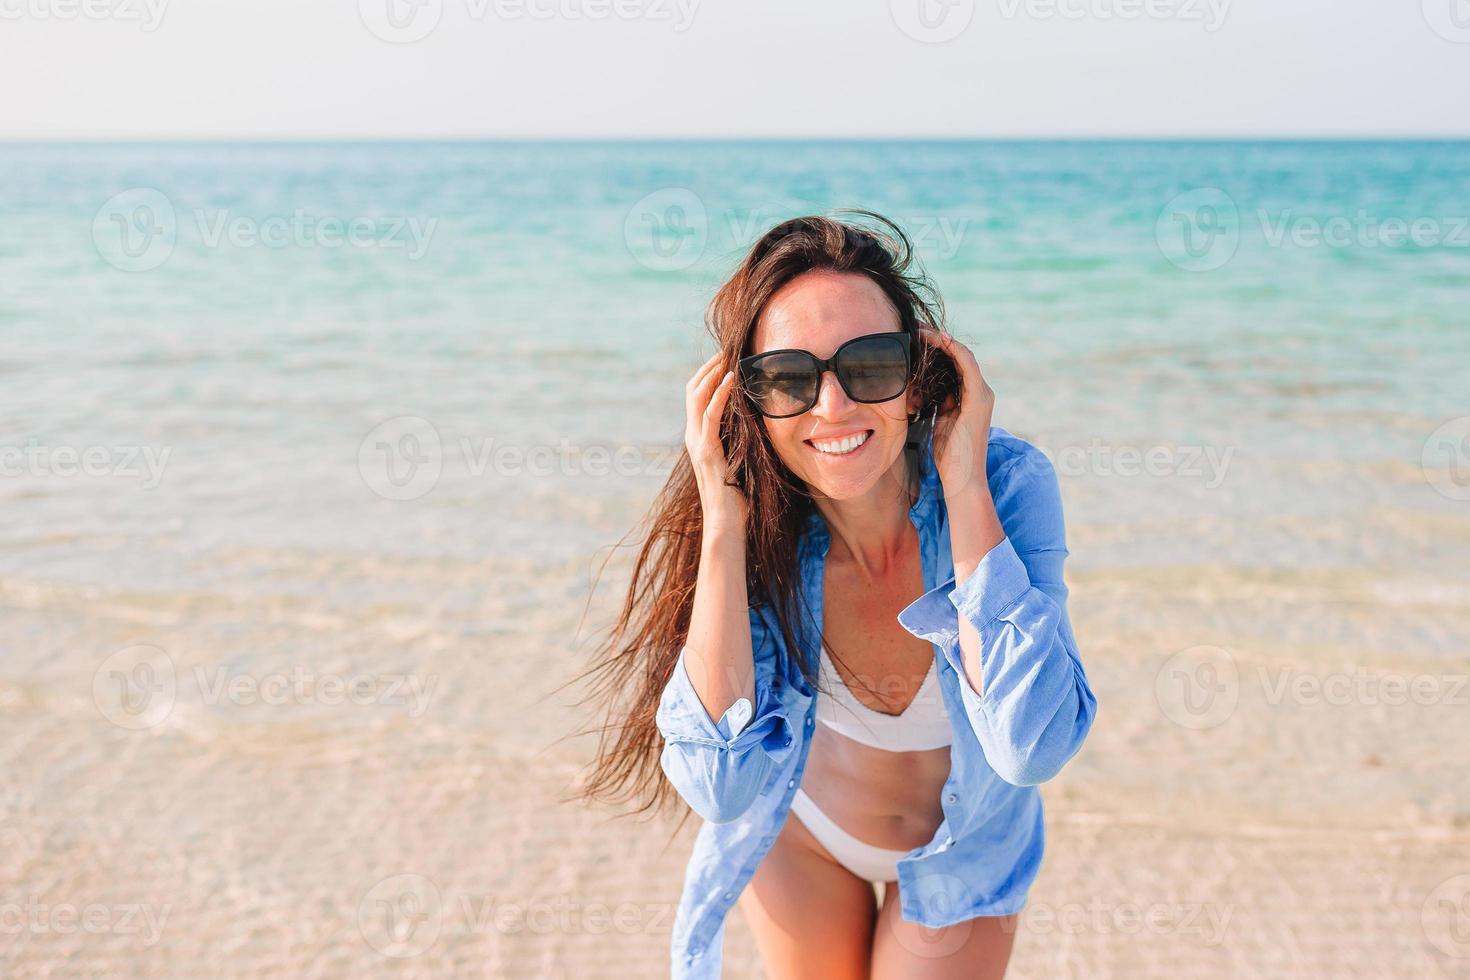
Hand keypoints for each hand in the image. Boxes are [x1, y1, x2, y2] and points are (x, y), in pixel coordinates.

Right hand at [684, 352, 748, 533]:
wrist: (726, 524)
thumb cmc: (737, 498)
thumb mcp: (740, 460)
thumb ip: (742, 442)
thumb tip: (759, 425)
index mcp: (700, 438)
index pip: (697, 395)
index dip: (709, 373)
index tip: (727, 356)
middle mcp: (694, 437)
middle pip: (693, 389)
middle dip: (710, 366)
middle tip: (729, 349)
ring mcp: (698, 444)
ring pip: (697, 396)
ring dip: (713, 373)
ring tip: (730, 356)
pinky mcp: (707, 452)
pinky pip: (710, 415)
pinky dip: (720, 394)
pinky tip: (731, 380)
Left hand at [919, 328, 993, 498]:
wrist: (962, 479)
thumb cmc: (948, 456)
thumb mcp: (938, 422)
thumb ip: (936, 403)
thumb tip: (918, 390)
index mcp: (969, 396)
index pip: (952, 363)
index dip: (934, 347)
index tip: (911, 337)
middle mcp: (979, 391)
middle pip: (956, 355)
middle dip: (935, 339)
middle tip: (911, 326)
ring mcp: (981, 394)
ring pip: (961, 355)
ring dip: (940, 340)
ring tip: (917, 329)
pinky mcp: (979, 398)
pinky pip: (966, 364)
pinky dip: (951, 349)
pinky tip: (935, 339)